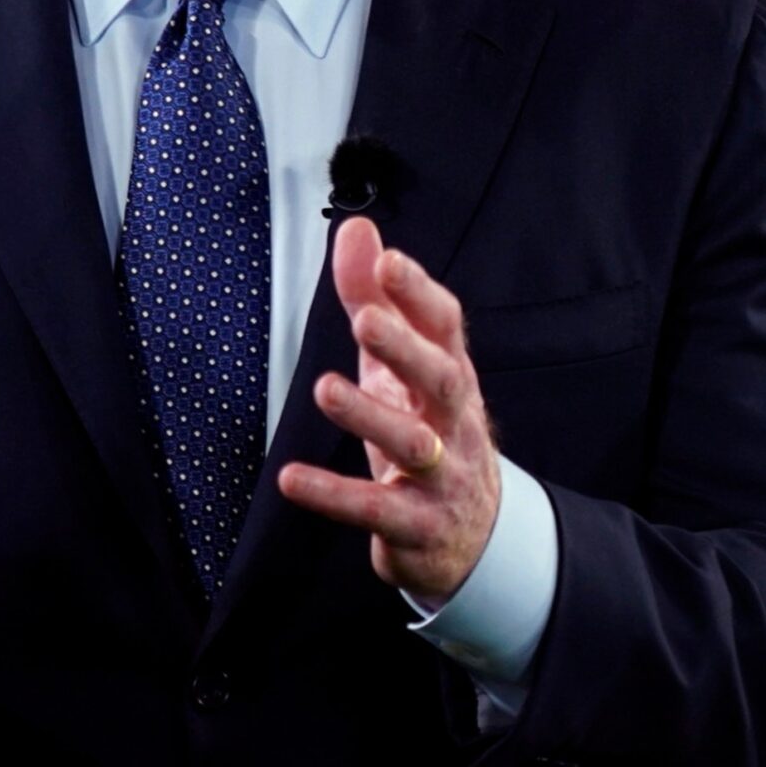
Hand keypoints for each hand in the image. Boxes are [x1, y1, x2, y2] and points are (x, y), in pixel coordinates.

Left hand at [276, 217, 499, 608]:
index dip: (419, 294)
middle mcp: (454, 423)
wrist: (475, 538)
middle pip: (442, 380)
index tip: (389, 262)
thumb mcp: (401, 368)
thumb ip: (374, 298)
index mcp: (452, 377)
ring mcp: (441, 477)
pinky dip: (332, 496)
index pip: (446, 328)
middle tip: (364, 319)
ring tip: (324, 388)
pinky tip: (290, 478)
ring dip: (370, 416)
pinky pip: (375, 510)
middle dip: (405, 348)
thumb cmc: (429, 433)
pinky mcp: (416, 526)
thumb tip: (357, 228)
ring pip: (413, 445)